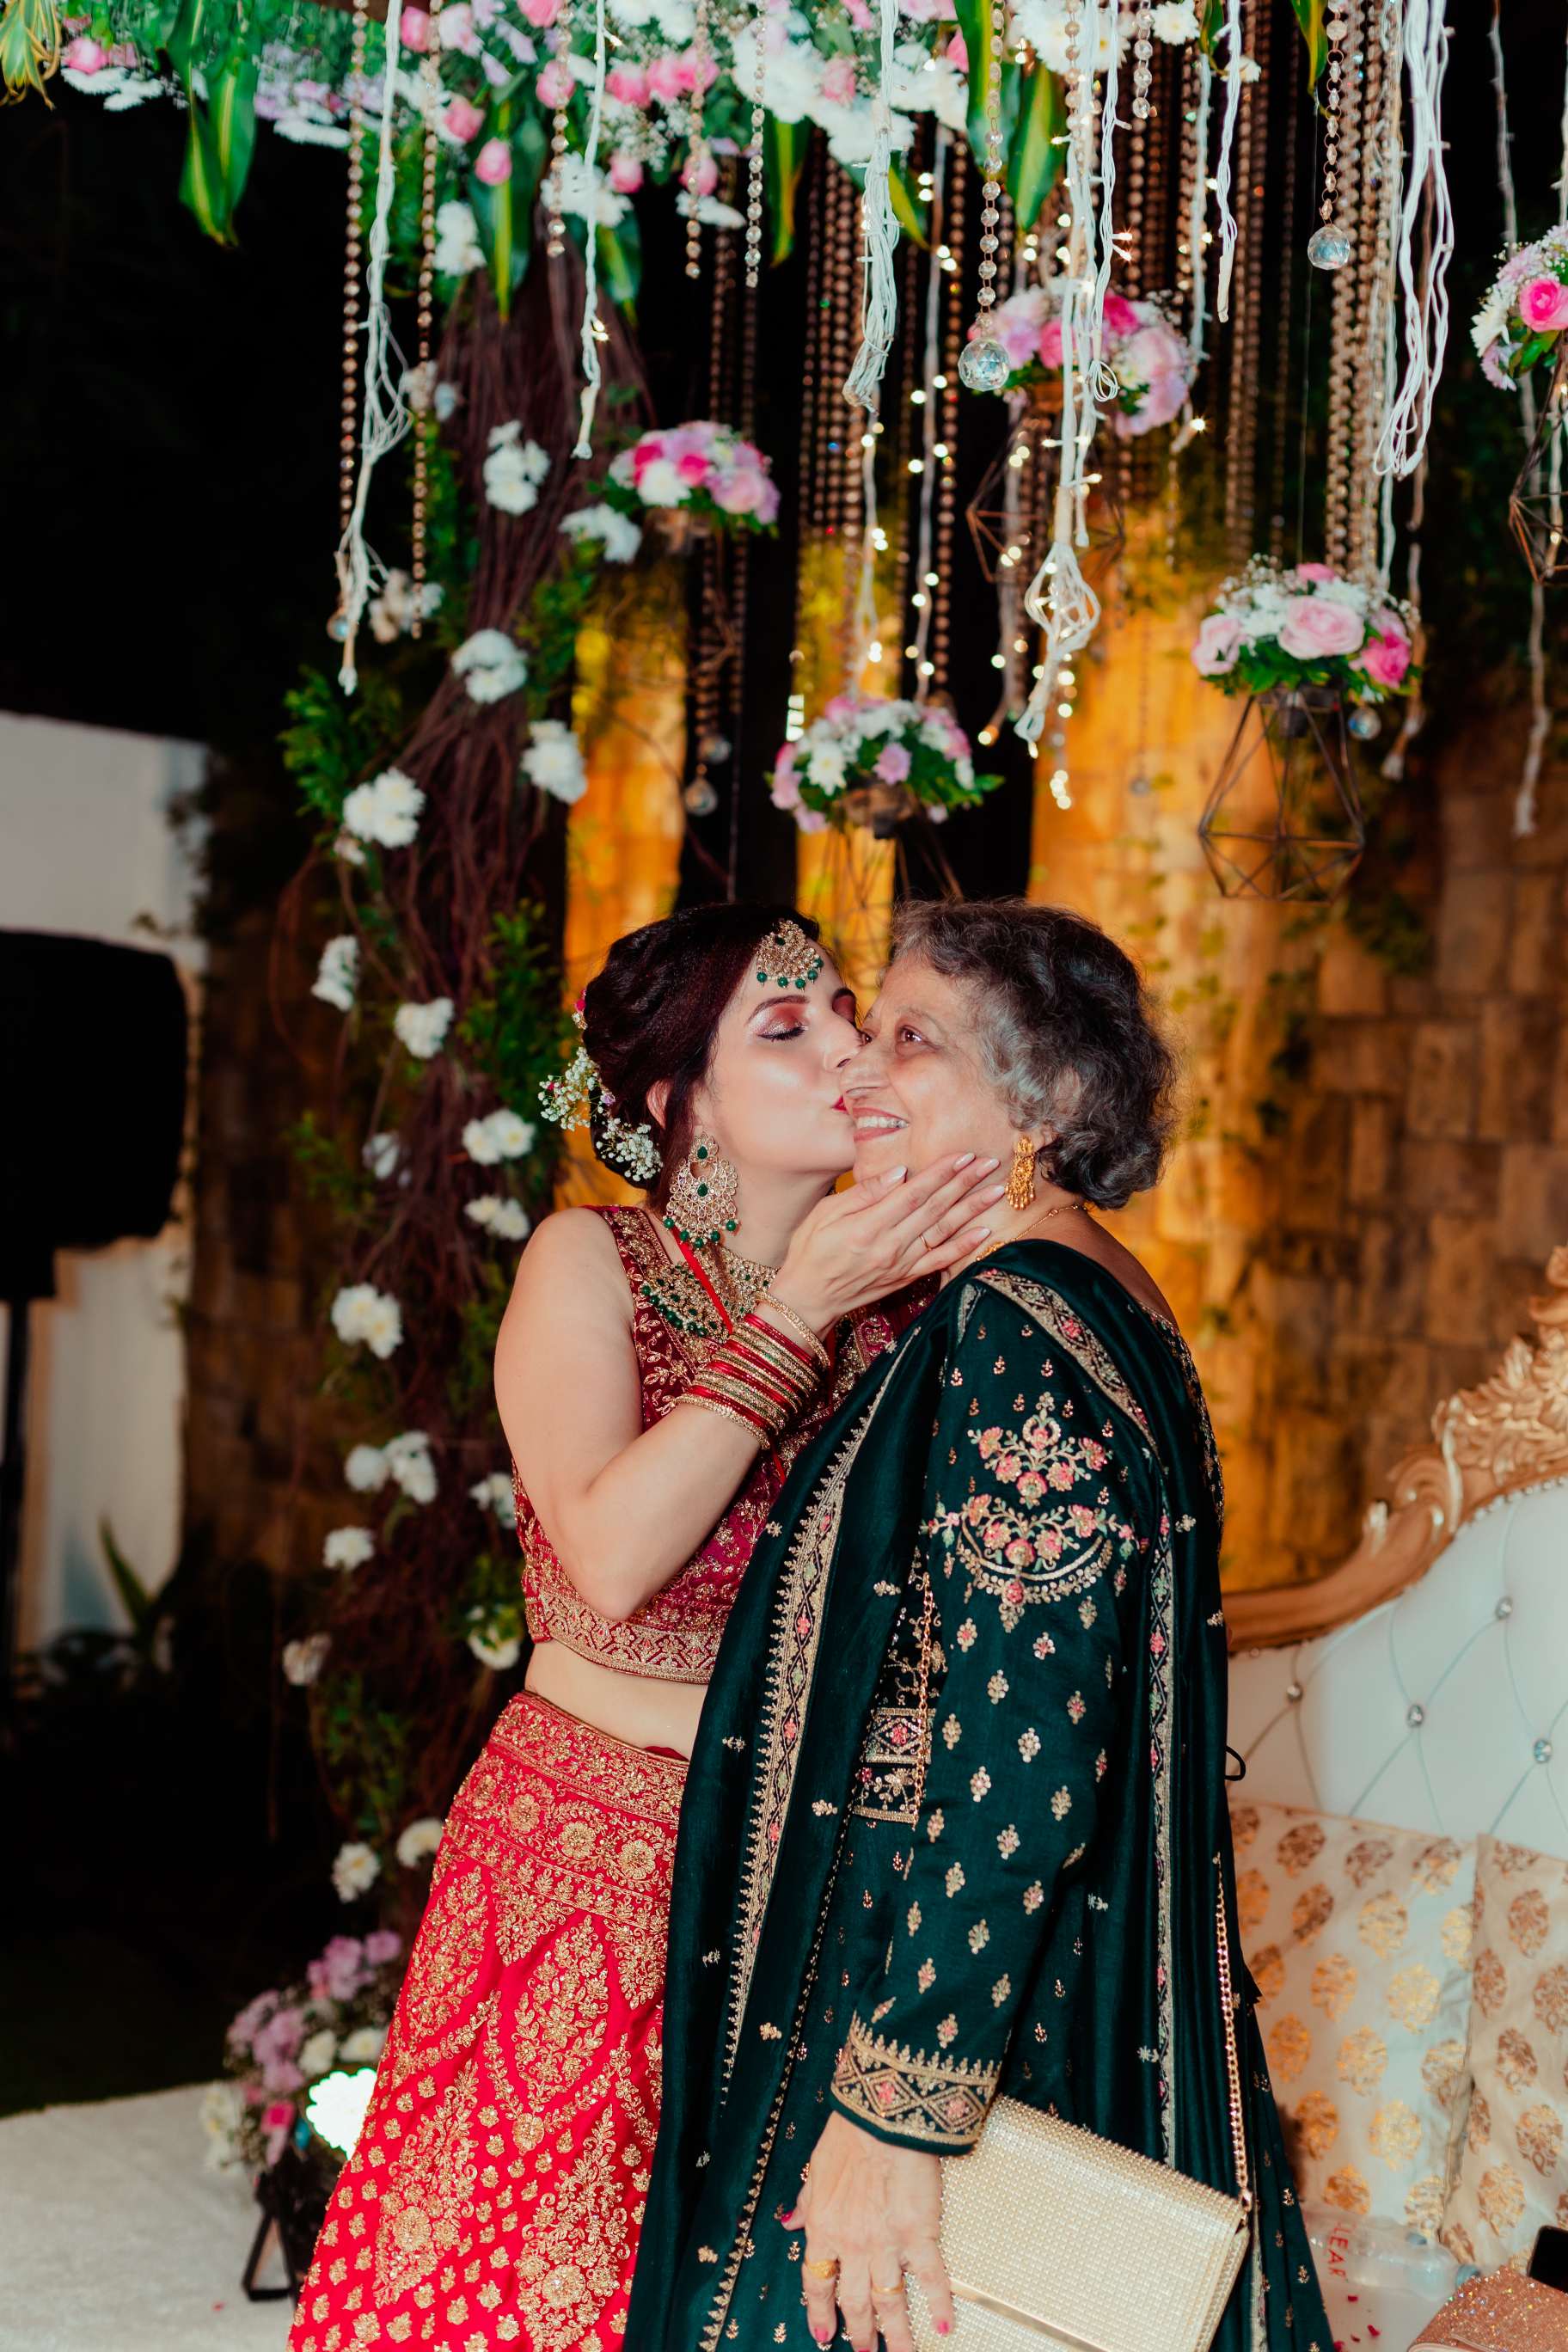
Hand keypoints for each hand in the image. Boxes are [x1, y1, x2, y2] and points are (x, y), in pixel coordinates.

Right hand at [768, 1157, 1003, 1335]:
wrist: (807, 1298)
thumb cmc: (810, 1250)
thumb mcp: (824, 1214)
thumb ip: (864, 1193)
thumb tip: (899, 1172)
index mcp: (868, 1226)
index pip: (913, 1193)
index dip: (940, 1173)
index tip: (962, 1155)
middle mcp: (889, 1246)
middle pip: (935, 1208)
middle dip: (964, 1183)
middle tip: (989, 1162)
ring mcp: (901, 1264)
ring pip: (944, 1231)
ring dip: (972, 1209)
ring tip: (995, 1189)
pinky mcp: (906, 1278)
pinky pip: (940, 1261)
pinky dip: (964, 1247)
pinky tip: (984, 1231)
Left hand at [782, 2111, 953, 2350]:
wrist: (882, 2117)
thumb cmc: (849, 2134)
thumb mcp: (816, 2168)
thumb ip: (805, 2201)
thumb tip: (789, 2221)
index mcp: (824, 2227)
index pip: (817, 2282)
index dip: (819, 2311)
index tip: (823, 2334)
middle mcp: (852, 2244)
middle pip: (854, 2301)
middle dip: (859, 2333)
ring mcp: (886, 2244)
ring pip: (890, 2302)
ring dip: (896, 2334)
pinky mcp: (919, 2234)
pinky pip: (931, 2278)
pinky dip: (939, 2304)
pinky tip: (944, 2325)